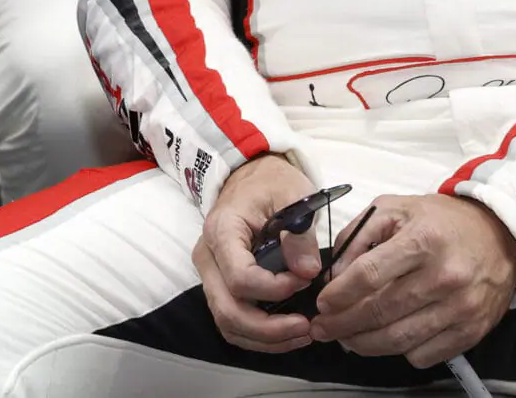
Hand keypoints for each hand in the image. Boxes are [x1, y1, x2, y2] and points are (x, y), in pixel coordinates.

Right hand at [194, 155, 321, 352]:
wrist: (251, 176)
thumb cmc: (271, 182)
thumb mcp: (293, 195)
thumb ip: (300, 234)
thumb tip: (308, 272)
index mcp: (222, 231)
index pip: (240, 278)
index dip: (274, 290)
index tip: (305, 281)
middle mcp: (208, 257)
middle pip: (228, 311)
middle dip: (269, 329)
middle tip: (306, 327)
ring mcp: (211, 274)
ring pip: (227, 323)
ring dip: (264, 339)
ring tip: (302, 334)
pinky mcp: (220, 284)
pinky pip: (232, 321)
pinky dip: (258, 336)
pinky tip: (287, 333)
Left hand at [309, 194, 515, 367]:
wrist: (500, 235)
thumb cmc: (440, 221)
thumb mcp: (394, 209)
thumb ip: (358, 237)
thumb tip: (334, 277)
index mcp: (422, 240)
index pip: (369, 275)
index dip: (340, 294)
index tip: (322, 304)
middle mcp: (444, 276)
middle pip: (381, 312)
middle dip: (343, 325)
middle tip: (323, 328)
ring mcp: (461, 307)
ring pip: (399, 340)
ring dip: (364, 344)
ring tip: (346, 338)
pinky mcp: (472, 331)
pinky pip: (425, 355)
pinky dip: (399, 352)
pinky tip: (387, 339)